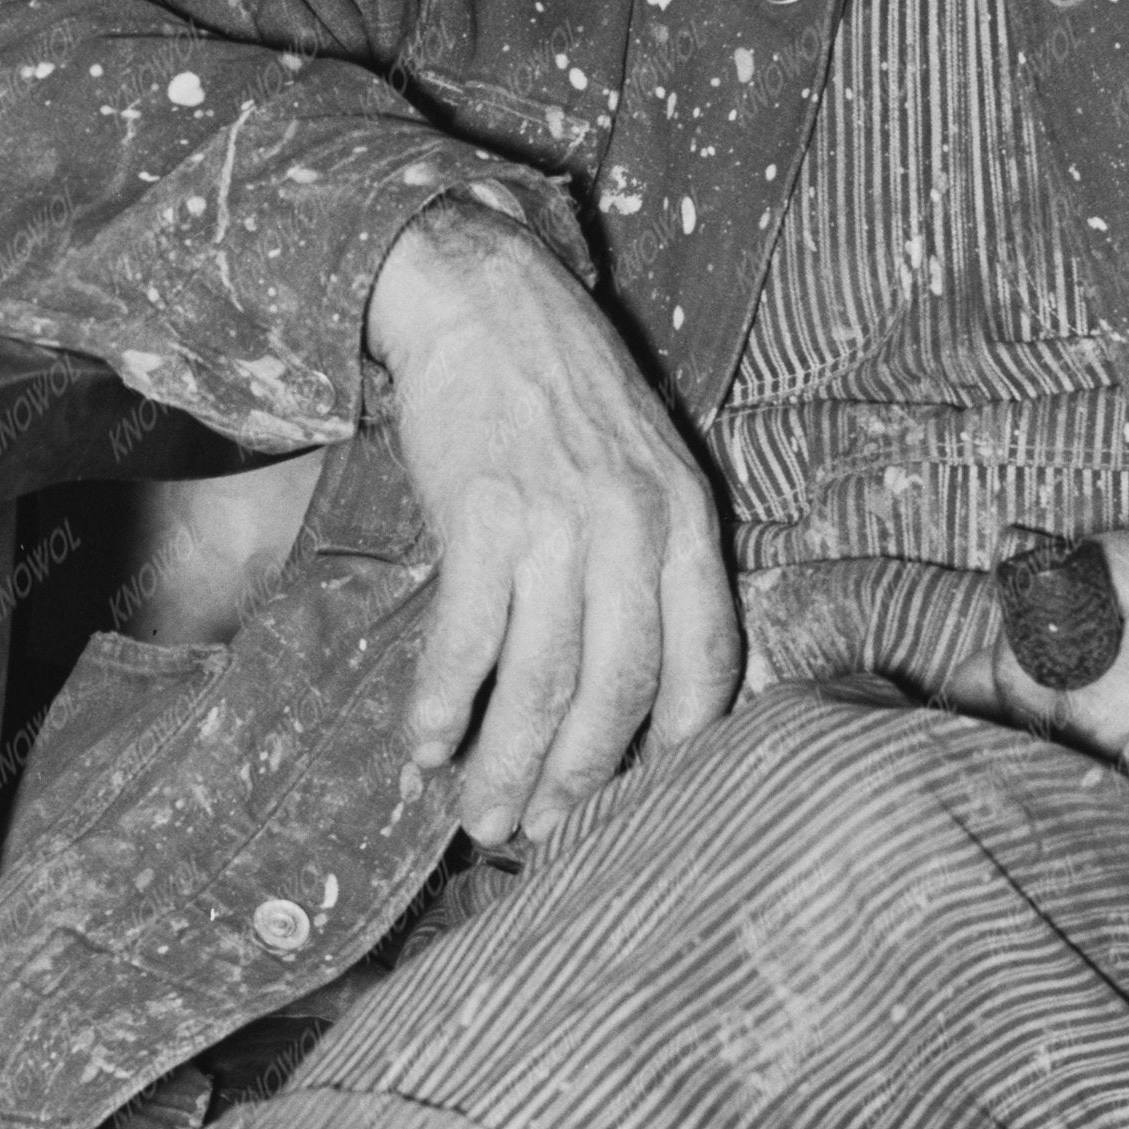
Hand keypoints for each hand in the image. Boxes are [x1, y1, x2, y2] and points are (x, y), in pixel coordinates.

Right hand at [365, 206, 741, 850]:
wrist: (479, 294)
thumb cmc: (557, 385)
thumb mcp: (644, 463)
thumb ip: (656, 556)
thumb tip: (642, 668)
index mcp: (691, 519)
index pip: (708, 663)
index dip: (676, 749)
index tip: (640, 802)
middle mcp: (638, 529)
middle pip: (621, 692)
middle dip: (581, 781)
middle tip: (540, 834)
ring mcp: (562, 524)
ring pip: (544, 682)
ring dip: (505, 762)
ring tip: (477, 815)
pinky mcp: (484, 515)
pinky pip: (468, 640)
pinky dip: (441, 704)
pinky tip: (420, 746)